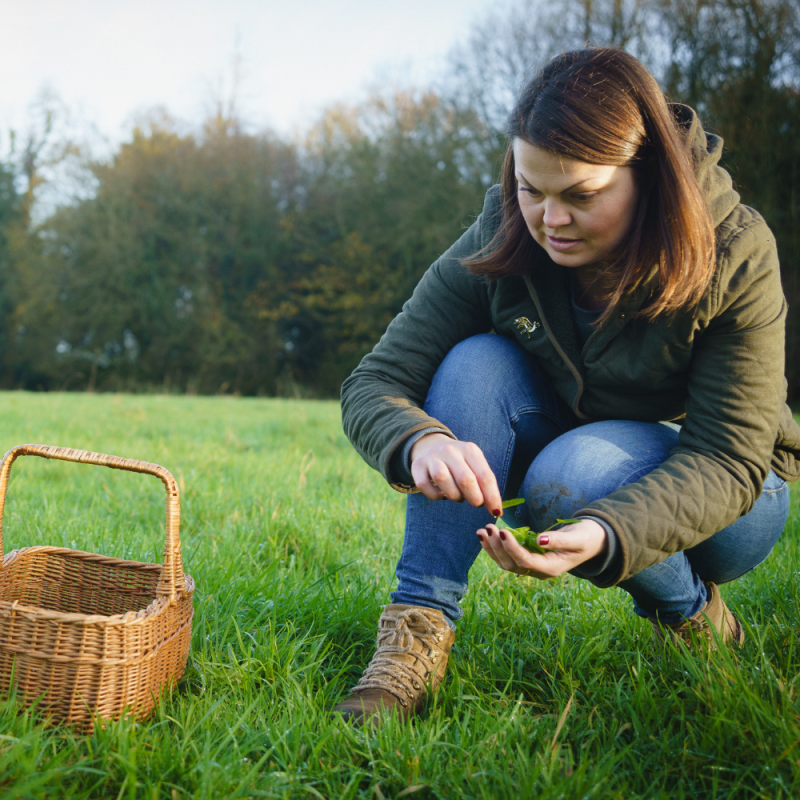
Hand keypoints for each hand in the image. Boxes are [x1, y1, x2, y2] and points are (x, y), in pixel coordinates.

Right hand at [410, 433, 502, 515]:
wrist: (431, 445)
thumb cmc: (459, 462)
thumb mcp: (473, 463)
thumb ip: (484, 482)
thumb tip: (496, 509)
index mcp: (470, 450)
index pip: (485, 476)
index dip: (492, 497)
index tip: (496, 511)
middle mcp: (451, 450)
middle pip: (465, 479)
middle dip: (474, 498)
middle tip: (476, 503)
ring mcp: (432, 457)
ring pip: (443, 479)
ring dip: (454, 496)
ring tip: (459, 498)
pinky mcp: (417, 466)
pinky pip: (424, 485)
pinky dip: (435, 496)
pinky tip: (442, 495)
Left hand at [476, 518, 606, 578]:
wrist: (590, 542)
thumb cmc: (586, 538)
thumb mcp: (577, 537)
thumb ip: (559, 539)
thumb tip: (538, 540)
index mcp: (552, 568)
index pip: (526, 561)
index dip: (512, 548)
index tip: (502, 531)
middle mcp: (540, 572)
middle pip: (512, 565)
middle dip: (497, 547)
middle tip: (488, 528)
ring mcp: (533, 568)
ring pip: (506, 563)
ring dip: (492, 548)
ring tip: (482, 531)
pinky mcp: (528, 560)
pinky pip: (507, 557)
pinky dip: (495, 547)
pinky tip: (486, 536)